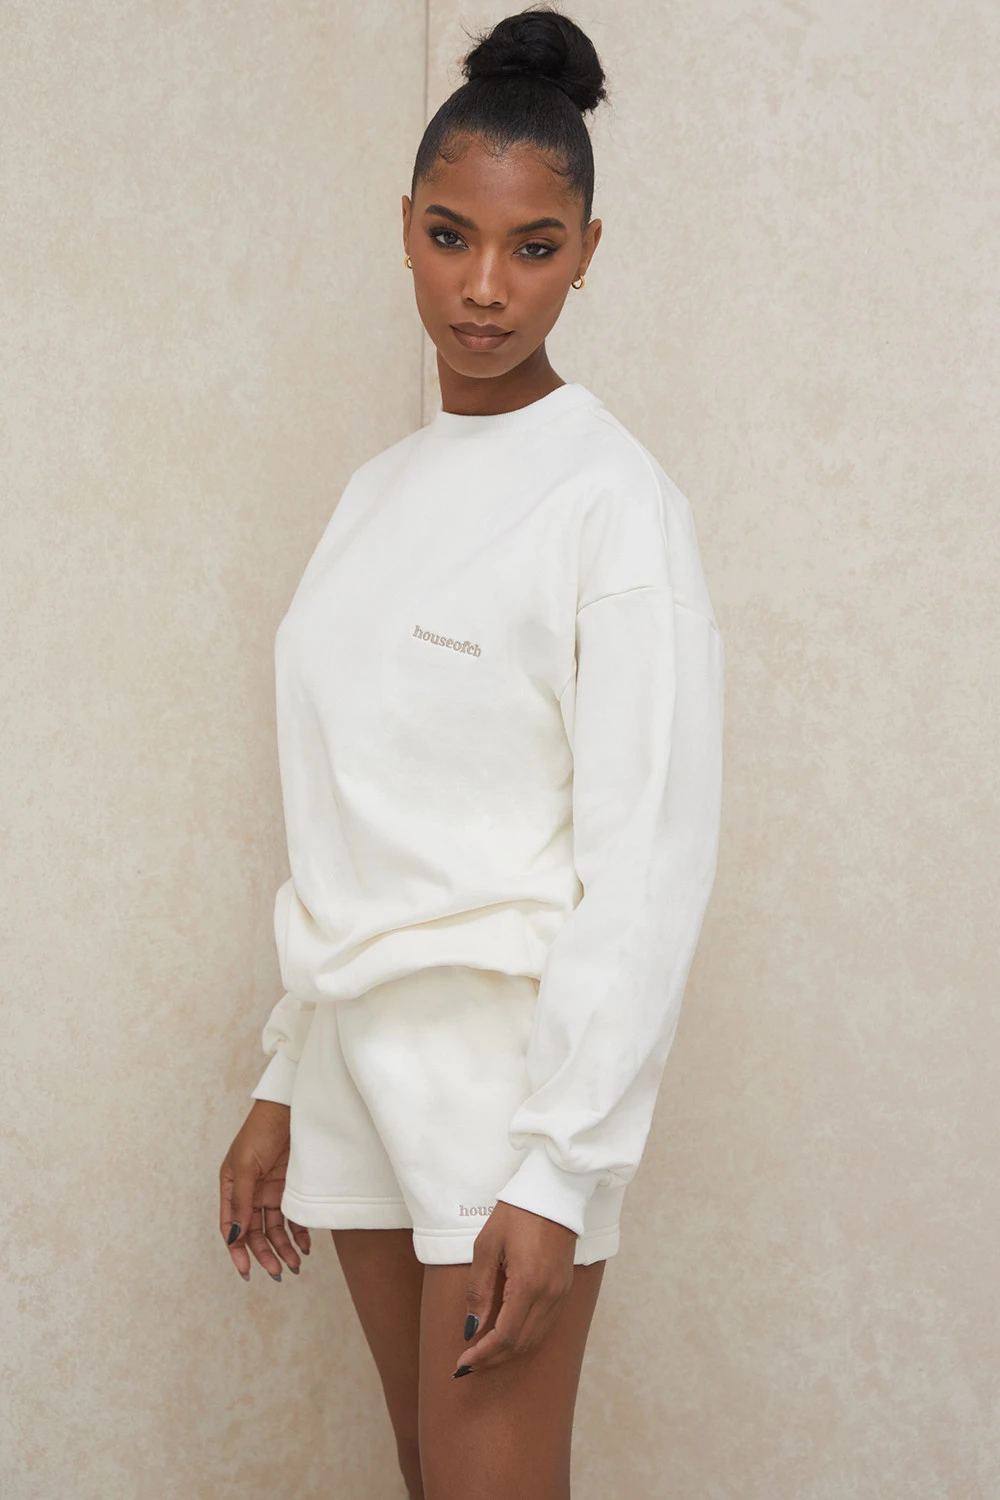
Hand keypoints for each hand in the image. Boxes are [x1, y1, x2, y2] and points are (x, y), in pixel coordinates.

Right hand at [219, 1099, 311, 1280]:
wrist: (291, 1107)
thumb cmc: (261, 1129)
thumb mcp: (246, 1164)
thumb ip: (242, 1200)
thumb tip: (236, 1236)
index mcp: (231, 1187)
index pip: (232, 1227)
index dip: (237, 1251)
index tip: (246, 1271)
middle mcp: (250, 1193)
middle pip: (254, 1232)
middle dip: (265, 1254)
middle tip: (277, 1272)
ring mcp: (271, 1191)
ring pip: (274, 1229)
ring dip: (283, 1248)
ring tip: (294, 1265)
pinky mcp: (291, 1187)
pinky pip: (293, 1217)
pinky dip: (298, 1233)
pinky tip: (305, 1246)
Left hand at [452, 1200, 575, 1376]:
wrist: (553, 1193)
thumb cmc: (516, 1214)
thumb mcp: (487, 1246)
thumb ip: (479, 1289)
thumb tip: (472, 1326)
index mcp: (528, 1285)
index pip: (504, 1336)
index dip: (483, 1354)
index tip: (462, 1362)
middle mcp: (549, 1295)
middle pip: (520, 1344)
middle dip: (493, 1358)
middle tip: (469, 1364)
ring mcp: (559, 1293)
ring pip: (534, 1338)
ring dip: (508, 1351)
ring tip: (484, 1354)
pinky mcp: (563, 1288)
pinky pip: (544, 1325)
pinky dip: (523, 1337)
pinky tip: (506, 1335)